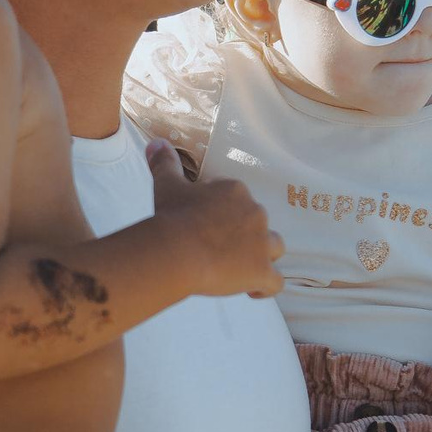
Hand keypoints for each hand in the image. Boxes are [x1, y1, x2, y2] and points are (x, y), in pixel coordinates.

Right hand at [149, 152, 282, 299]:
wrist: (178, 249)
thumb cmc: (173, 216)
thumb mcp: (167, 185)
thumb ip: (165, 163)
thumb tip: (157, 142)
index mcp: (236, 191)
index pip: (237, 201)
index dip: (223, 215)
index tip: (205, 226)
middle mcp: (256, 213)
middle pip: (257, 223)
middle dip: (242, 235)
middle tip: (215, 249)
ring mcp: (262, 244)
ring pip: (274, 248)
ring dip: (261, 256)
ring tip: (238, 268)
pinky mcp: (262, 271)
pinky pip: (275, 281)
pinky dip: (265, 286)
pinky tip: (251, 290)